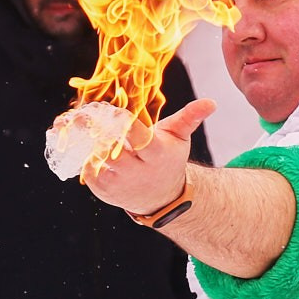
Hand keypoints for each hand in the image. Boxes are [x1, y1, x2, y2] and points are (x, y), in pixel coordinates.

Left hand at [84, 99, 215, 214]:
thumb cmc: (167, 158)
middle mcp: (138, 171)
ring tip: (90, 130)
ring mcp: (120, 183)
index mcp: (157, 154)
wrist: (161, 196)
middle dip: (103, 133)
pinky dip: (87, 156)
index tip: (115, 111)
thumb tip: (211, 103)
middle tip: (92, 117)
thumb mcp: (179, 138)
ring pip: (98, 160)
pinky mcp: (104, 190)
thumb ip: (190, 118)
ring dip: (92, 144)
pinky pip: (88, 170)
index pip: (139, 137)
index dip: (124, 122)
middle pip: (113, 149)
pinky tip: (92, 147)